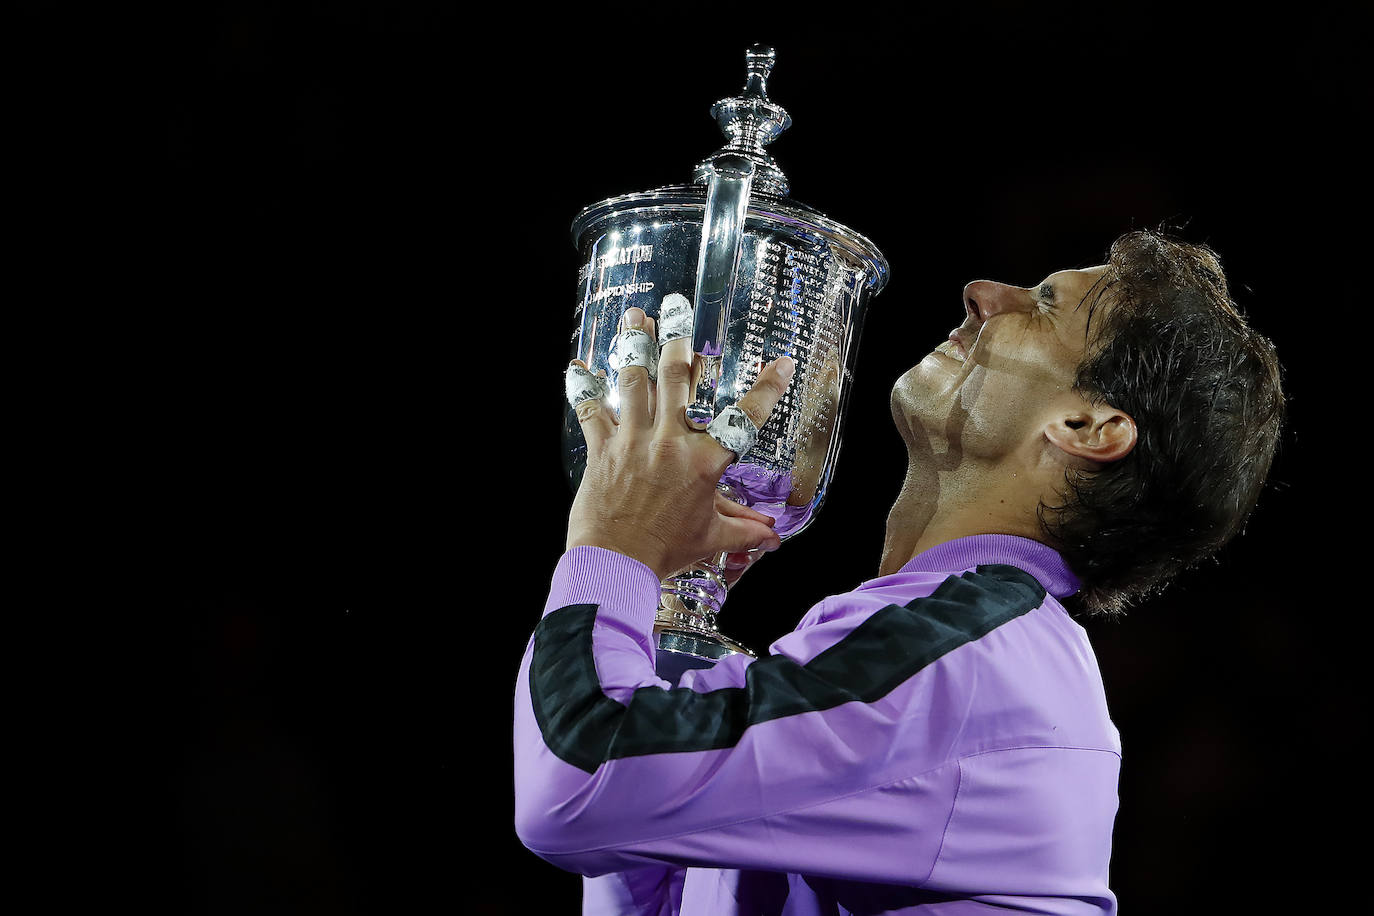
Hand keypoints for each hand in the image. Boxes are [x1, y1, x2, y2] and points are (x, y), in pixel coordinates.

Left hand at [567, 305, 794, 580]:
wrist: (615, 565)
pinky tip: (577, 366)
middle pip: (676, 380)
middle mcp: (670, 443)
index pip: (744, 419)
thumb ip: (743, 529)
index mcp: (704, 463)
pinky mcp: (603, 449)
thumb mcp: (710, 538)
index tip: (782, 362)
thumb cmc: (664, 553)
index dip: (767, 388)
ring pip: (635, 382)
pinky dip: (583, 388)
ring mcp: (633, 441)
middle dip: (678, 341)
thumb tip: (770, 535)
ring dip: (634, 346)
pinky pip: (592, 411)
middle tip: (679, 309)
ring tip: (635, 316)